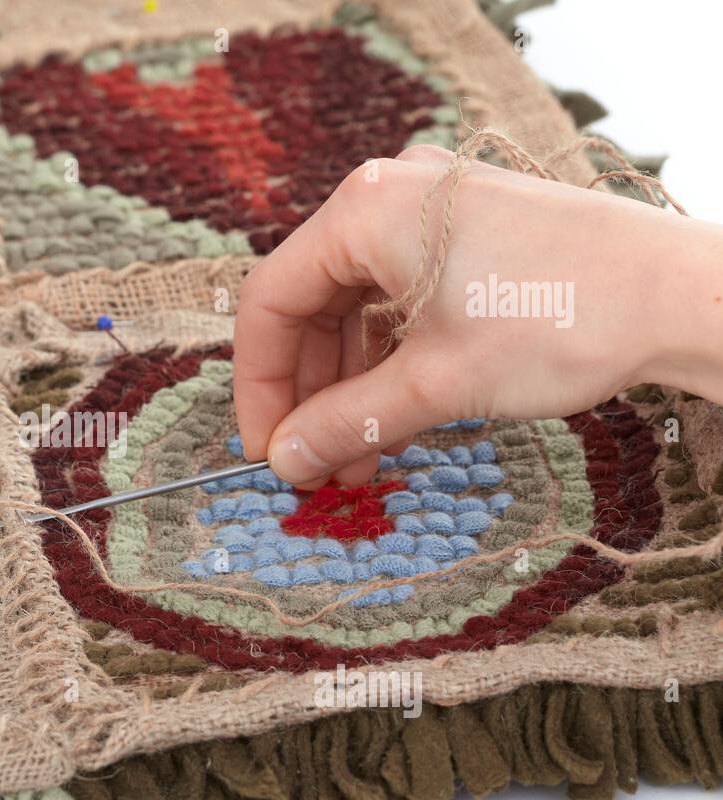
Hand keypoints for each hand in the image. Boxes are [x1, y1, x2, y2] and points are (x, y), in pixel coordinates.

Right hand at [235, 144, 722, 486]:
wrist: (682, 296)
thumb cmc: (559, 320)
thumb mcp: (436, 383)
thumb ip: (345, 422)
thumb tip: (284, 461)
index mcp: (364, 211)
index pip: (271, 302)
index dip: (258, 385)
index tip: (266, 448)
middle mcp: (390, 198)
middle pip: (311, 306)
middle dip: (309, 394)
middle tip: (312, 463)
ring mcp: (433, 213)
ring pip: (357, 311)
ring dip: (350, 389)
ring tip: (357, 461)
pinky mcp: (469, 235)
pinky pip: (400, 303)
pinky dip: (390, 363)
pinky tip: (393, 422)